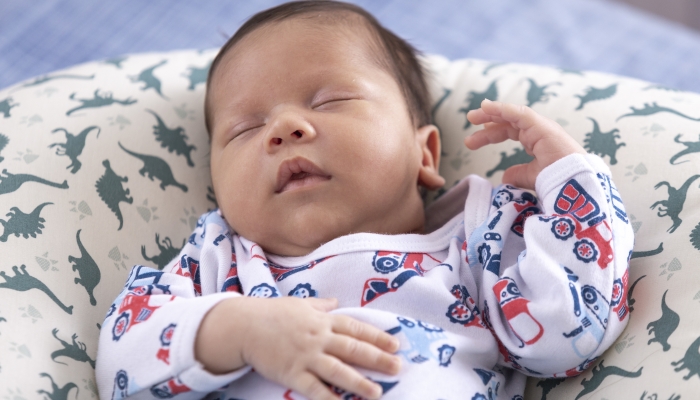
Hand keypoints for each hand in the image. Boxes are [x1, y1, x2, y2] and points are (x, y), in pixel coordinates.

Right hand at [196, 296, 400, 399]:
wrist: (244, 325)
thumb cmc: (272, 313)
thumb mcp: (299, 304)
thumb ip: (320, 306)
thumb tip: (335, 302)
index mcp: (322, 320)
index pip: (355, 328)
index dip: (377, 336)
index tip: (396, 345)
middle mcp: (318, 337)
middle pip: (353, 348)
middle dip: (377, 359)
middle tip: (397, 368)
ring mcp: (306, 356)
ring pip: (338, 370)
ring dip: (359, 382)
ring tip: (377, 392)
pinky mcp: (292, 373)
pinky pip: (313, 387)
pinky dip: (328, 397)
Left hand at [464, 99, 585, 188]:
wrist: (573, 184)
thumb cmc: (557, 181)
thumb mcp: (532, 176)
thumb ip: (519, 174)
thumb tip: (504, 177)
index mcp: (537, 140)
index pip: (510, 131)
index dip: (491, 134)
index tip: (473, 140)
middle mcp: (538, 130)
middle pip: (507, 122)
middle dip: (487, 123)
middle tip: (469, 123)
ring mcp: (540, 126)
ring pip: (511, 114)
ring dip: (491, 112)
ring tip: (472, 115)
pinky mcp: (541, 126)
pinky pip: (519, 112)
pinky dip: (502, 108)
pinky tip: (486, 107)